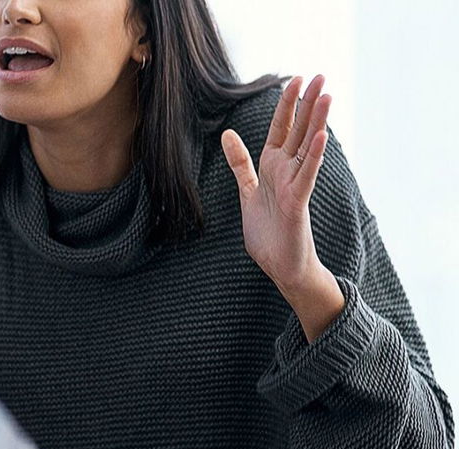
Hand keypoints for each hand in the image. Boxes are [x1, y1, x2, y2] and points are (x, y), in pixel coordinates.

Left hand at [221, 75, 344, 341]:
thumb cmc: (269, 232)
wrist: (281, 266)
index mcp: (274, 167)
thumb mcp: (248, 190)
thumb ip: (241, 163)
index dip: (287, 105)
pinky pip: (307, 175)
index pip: (282, 129)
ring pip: (309, 147)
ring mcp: (295, 186)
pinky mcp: (297, 203)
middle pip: (300, 131)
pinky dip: (315, 156)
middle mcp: (288, 172)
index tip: (295, 79)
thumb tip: (227, 134)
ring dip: (317, 122)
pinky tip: (322, 136)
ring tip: (327, 95)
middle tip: (321, 74)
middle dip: (308, 104)